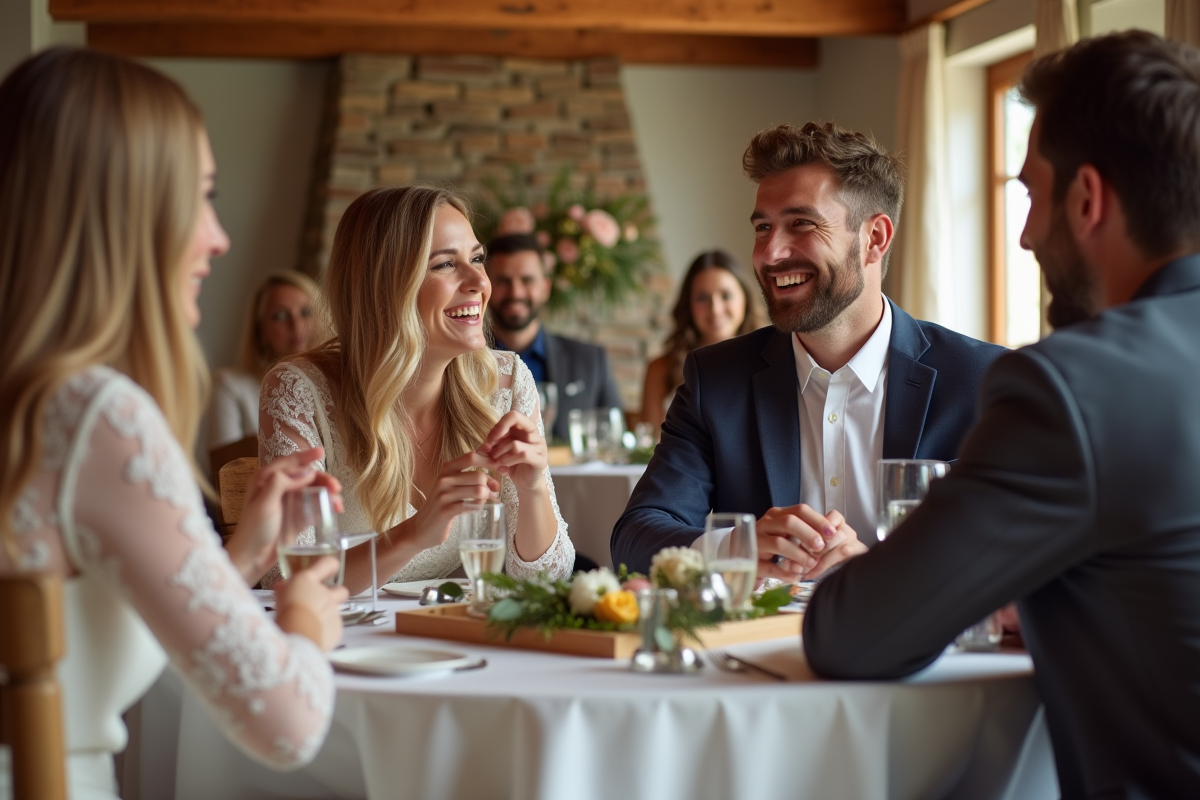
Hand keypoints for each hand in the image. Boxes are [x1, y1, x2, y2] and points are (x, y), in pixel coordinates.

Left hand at [227, 448, 342, 584]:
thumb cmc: (253, 531)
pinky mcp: (296, 516)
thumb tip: (306, 472)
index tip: (321, 452)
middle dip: (323, 479)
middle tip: (336, 488)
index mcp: (266, 480)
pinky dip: (327, 505)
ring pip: (313, 489)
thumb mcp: (264, 503)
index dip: (306, 456)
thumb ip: (281, 482)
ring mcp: (288, 501)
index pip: (289, 462)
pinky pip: (315, 504)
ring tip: (338, 503)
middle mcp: (278, 487)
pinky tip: (335, 510)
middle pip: (306, 476)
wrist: (251, 558)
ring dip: (328, 493)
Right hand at [273, 556, 347, 651]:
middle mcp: (325, 593)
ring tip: (311, 624)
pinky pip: (333, 627)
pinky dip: (326, 630)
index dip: (330, 565)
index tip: (330, 568)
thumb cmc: (284, 614)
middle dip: (336, 595)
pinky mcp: (337, 627)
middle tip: (322, 603)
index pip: (327, 564)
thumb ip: (283, 590)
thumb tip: (282, 587)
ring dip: (326, 615)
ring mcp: (334, 610)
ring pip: (335, 611)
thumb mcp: (279, 598)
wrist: (297, 636)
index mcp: (309, 581)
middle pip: (341, 590)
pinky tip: (314, 635)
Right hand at [397, 450, 499, 551]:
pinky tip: (476, 509)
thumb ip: (469, 475)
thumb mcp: (452, 484)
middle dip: (491, 484)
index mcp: (447, 469)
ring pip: (479, 491)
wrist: (421, 528)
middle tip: (494, 492)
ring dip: (487, 498)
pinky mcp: (445, 511)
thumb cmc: (442, 505)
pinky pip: (472, 506)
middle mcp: (444, 479)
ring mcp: (444, 495)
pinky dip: (478, 507)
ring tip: (484, 502)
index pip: (472, 456)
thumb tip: (496, 470)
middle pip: (479, 476)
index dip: (490, 461)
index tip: (500, 469)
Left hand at [479, 410, 547, 492]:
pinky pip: (523, 454)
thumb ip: (490, 447)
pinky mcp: (541, 460)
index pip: (512, 415)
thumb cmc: (511, 465)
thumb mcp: (498, 452)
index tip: (488, 441)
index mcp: (525, 428)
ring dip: (500, 453)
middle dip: (497, 435)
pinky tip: (503, 469)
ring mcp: (540, 446)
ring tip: (496, 462)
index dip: (498, 426)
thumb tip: (479, 448)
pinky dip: (508, 461)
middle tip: (489, 450)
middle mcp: (535, 434)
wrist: (525, 484)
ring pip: (514, 443)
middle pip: (516, 419)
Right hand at [753, 505, 864, 581]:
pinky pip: (770, 567)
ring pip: (779, 543)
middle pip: (789, 522)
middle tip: (820, 548)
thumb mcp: (784, 531)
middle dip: (809, 534)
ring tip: (810, 565)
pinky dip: (785, 573)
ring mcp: (756, 542)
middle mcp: (765, 524)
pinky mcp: (751, 561)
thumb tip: (831, 533)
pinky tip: (796, 577)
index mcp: (776, 515)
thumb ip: (804, 530)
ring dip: (799, 554)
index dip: (818, 520)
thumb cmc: (768, 542)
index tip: (832, 533)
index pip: (799, 510)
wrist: (737, 554)